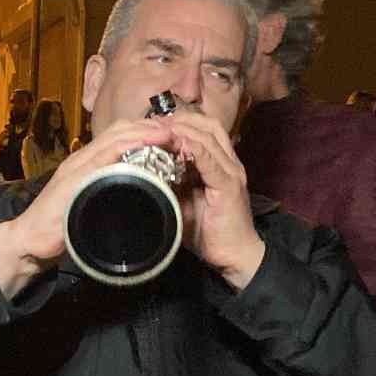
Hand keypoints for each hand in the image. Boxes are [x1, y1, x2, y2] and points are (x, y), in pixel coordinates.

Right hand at [0, 117, 180, 296]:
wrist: (29, 240)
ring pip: (112, 138)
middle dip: (149, 126)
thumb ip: (108, 193)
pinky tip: (140, 150)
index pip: (119, 134)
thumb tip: (138, 194)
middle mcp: (81, 159)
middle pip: (119, 129)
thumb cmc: (60, 224)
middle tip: (176, 129)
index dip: (145, 129)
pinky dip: (123, 150)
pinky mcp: (73, 181)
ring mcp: (76, 167)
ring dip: (142, 133)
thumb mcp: (89, 203)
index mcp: (86, 162)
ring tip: (167, 134)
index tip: (170, 132)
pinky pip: (101, 158)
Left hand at [166, 110, 264, 288]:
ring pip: (209, 137)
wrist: (233, 255)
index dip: (178, 122)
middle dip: (179, 120)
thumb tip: (142, 172)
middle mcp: (228, 162)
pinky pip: (212, 160)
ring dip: (184, 130)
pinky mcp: (230, 185)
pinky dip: (195, 149)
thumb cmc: (207, 231)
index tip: (152, 123)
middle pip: (207, 125)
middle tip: (153, 122)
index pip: (202, 129)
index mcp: (218, 163)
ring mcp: (231, 171)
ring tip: (162, 129)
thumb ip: (169, 184)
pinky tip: (179, 145)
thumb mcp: (182, 202)